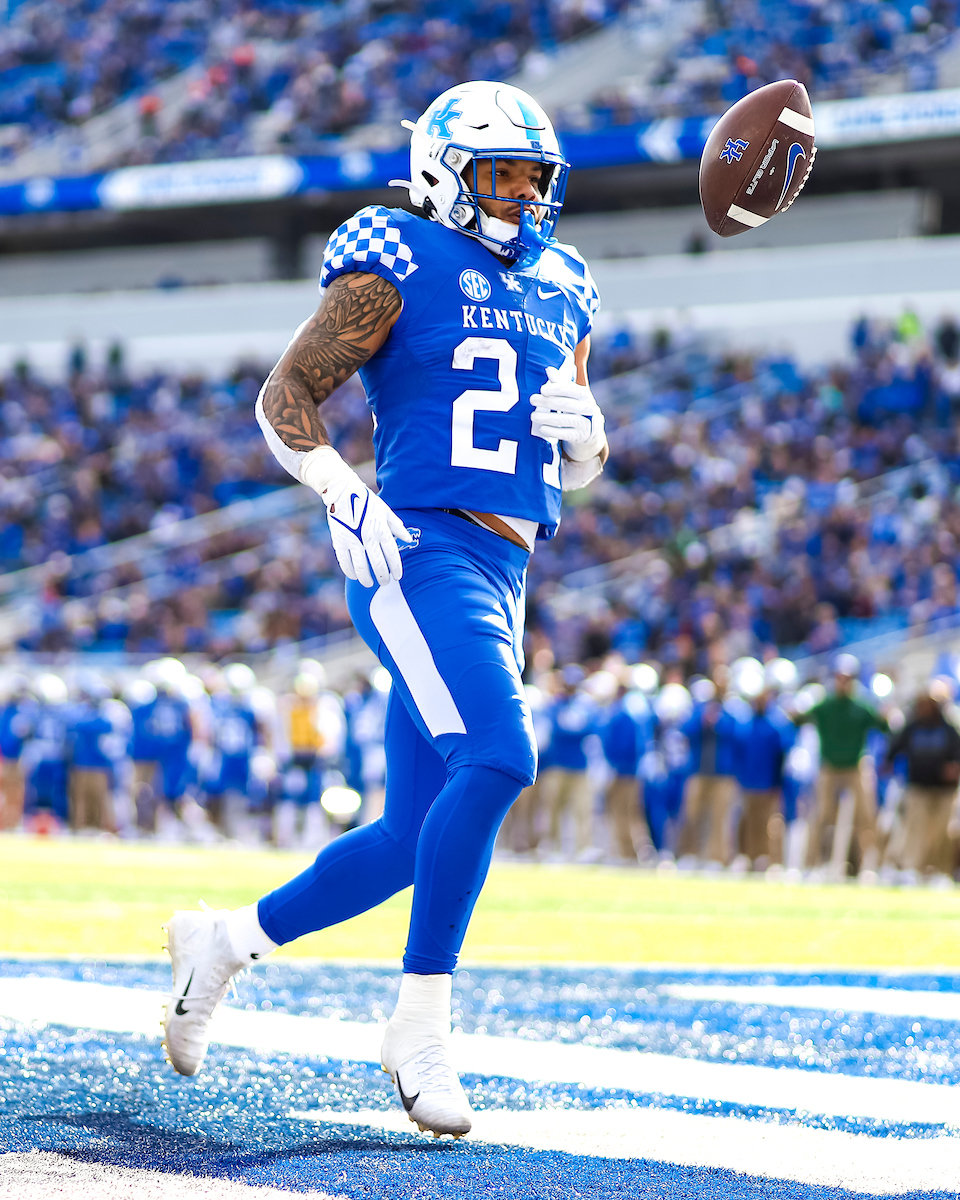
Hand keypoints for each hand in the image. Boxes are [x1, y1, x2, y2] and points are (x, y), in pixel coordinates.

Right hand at [299, 445, 411, 587]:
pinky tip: (354, 576)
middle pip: (377, 562)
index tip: (397, 576)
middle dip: (382, 576)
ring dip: (365, 578)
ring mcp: (352, 539)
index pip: (392, 553)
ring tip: (369, 583)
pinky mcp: (339, 540)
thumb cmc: (367, 501)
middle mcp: (367, 536)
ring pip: (360, 566)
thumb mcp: (385, 511)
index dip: (395, 567)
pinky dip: (349, 571)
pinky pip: (344, 561)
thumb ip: (397, 527)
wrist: (343, 491)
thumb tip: (408, 539)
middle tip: (385, 583)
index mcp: (381, 529)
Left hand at [530, 365, 604, 460]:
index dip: (555, 389)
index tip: (542, 390)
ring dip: (546, 417)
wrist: (590, 431)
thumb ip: (560, 383)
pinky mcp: (580, 436)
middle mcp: (587, 408)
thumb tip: (549, 369)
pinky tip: (542, 428)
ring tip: (533, 416)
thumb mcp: (571, 395)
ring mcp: (585, 423)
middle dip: (547, 402)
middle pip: (566, 404)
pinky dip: (552, 431)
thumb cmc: (575, 407)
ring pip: (564, 419)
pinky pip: (565, 434)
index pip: (570, 389)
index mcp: (584, 395)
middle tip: (532, 400)